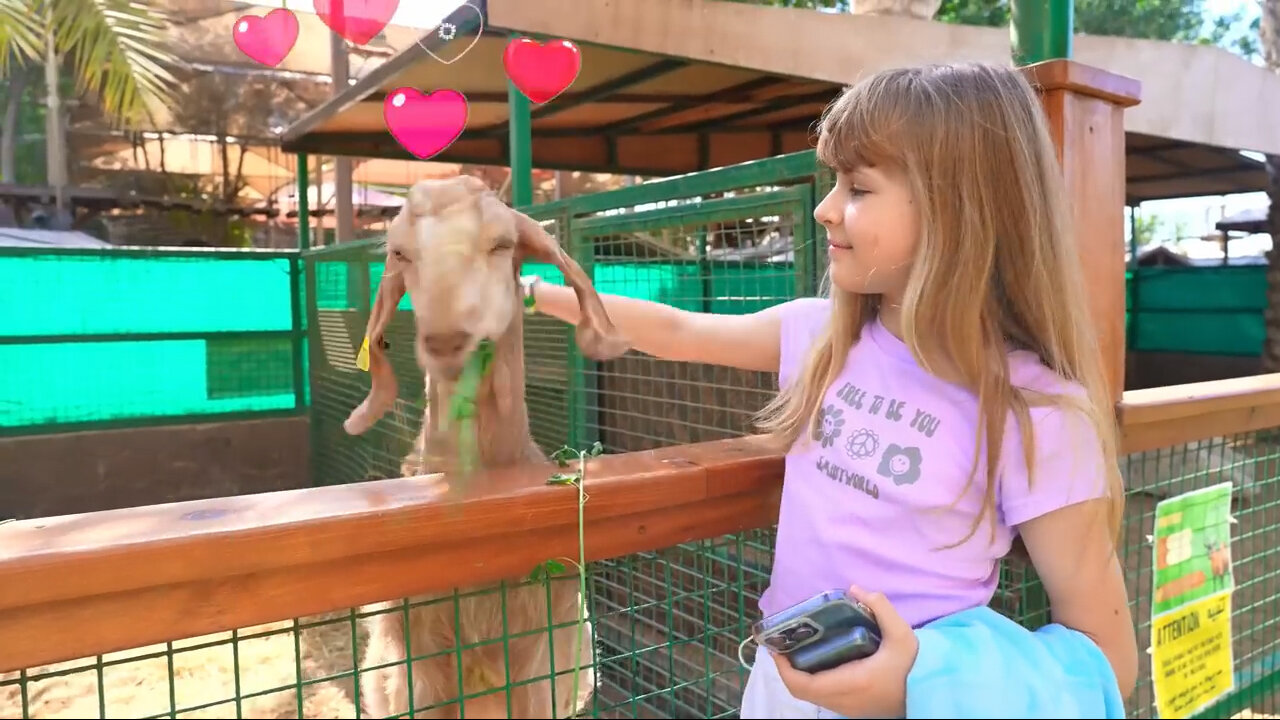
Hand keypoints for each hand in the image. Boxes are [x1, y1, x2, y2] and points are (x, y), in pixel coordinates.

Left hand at [771, 586, 918, 718]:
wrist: (932, 693)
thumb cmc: (914, 666)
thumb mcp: (902, 634)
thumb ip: (880, 608)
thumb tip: (855, 589)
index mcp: (850, 682)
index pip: (803, 684)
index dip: (783, 668)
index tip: (776, 648)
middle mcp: (844, 699)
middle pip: (802, 691)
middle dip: (788, 669)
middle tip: (785, 645)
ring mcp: (848, 708)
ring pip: (813, 696)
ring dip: (800, 676)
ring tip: (799, 649)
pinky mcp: (854, 709)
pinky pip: (824, 697)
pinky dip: (814, 682)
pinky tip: (819, 661)